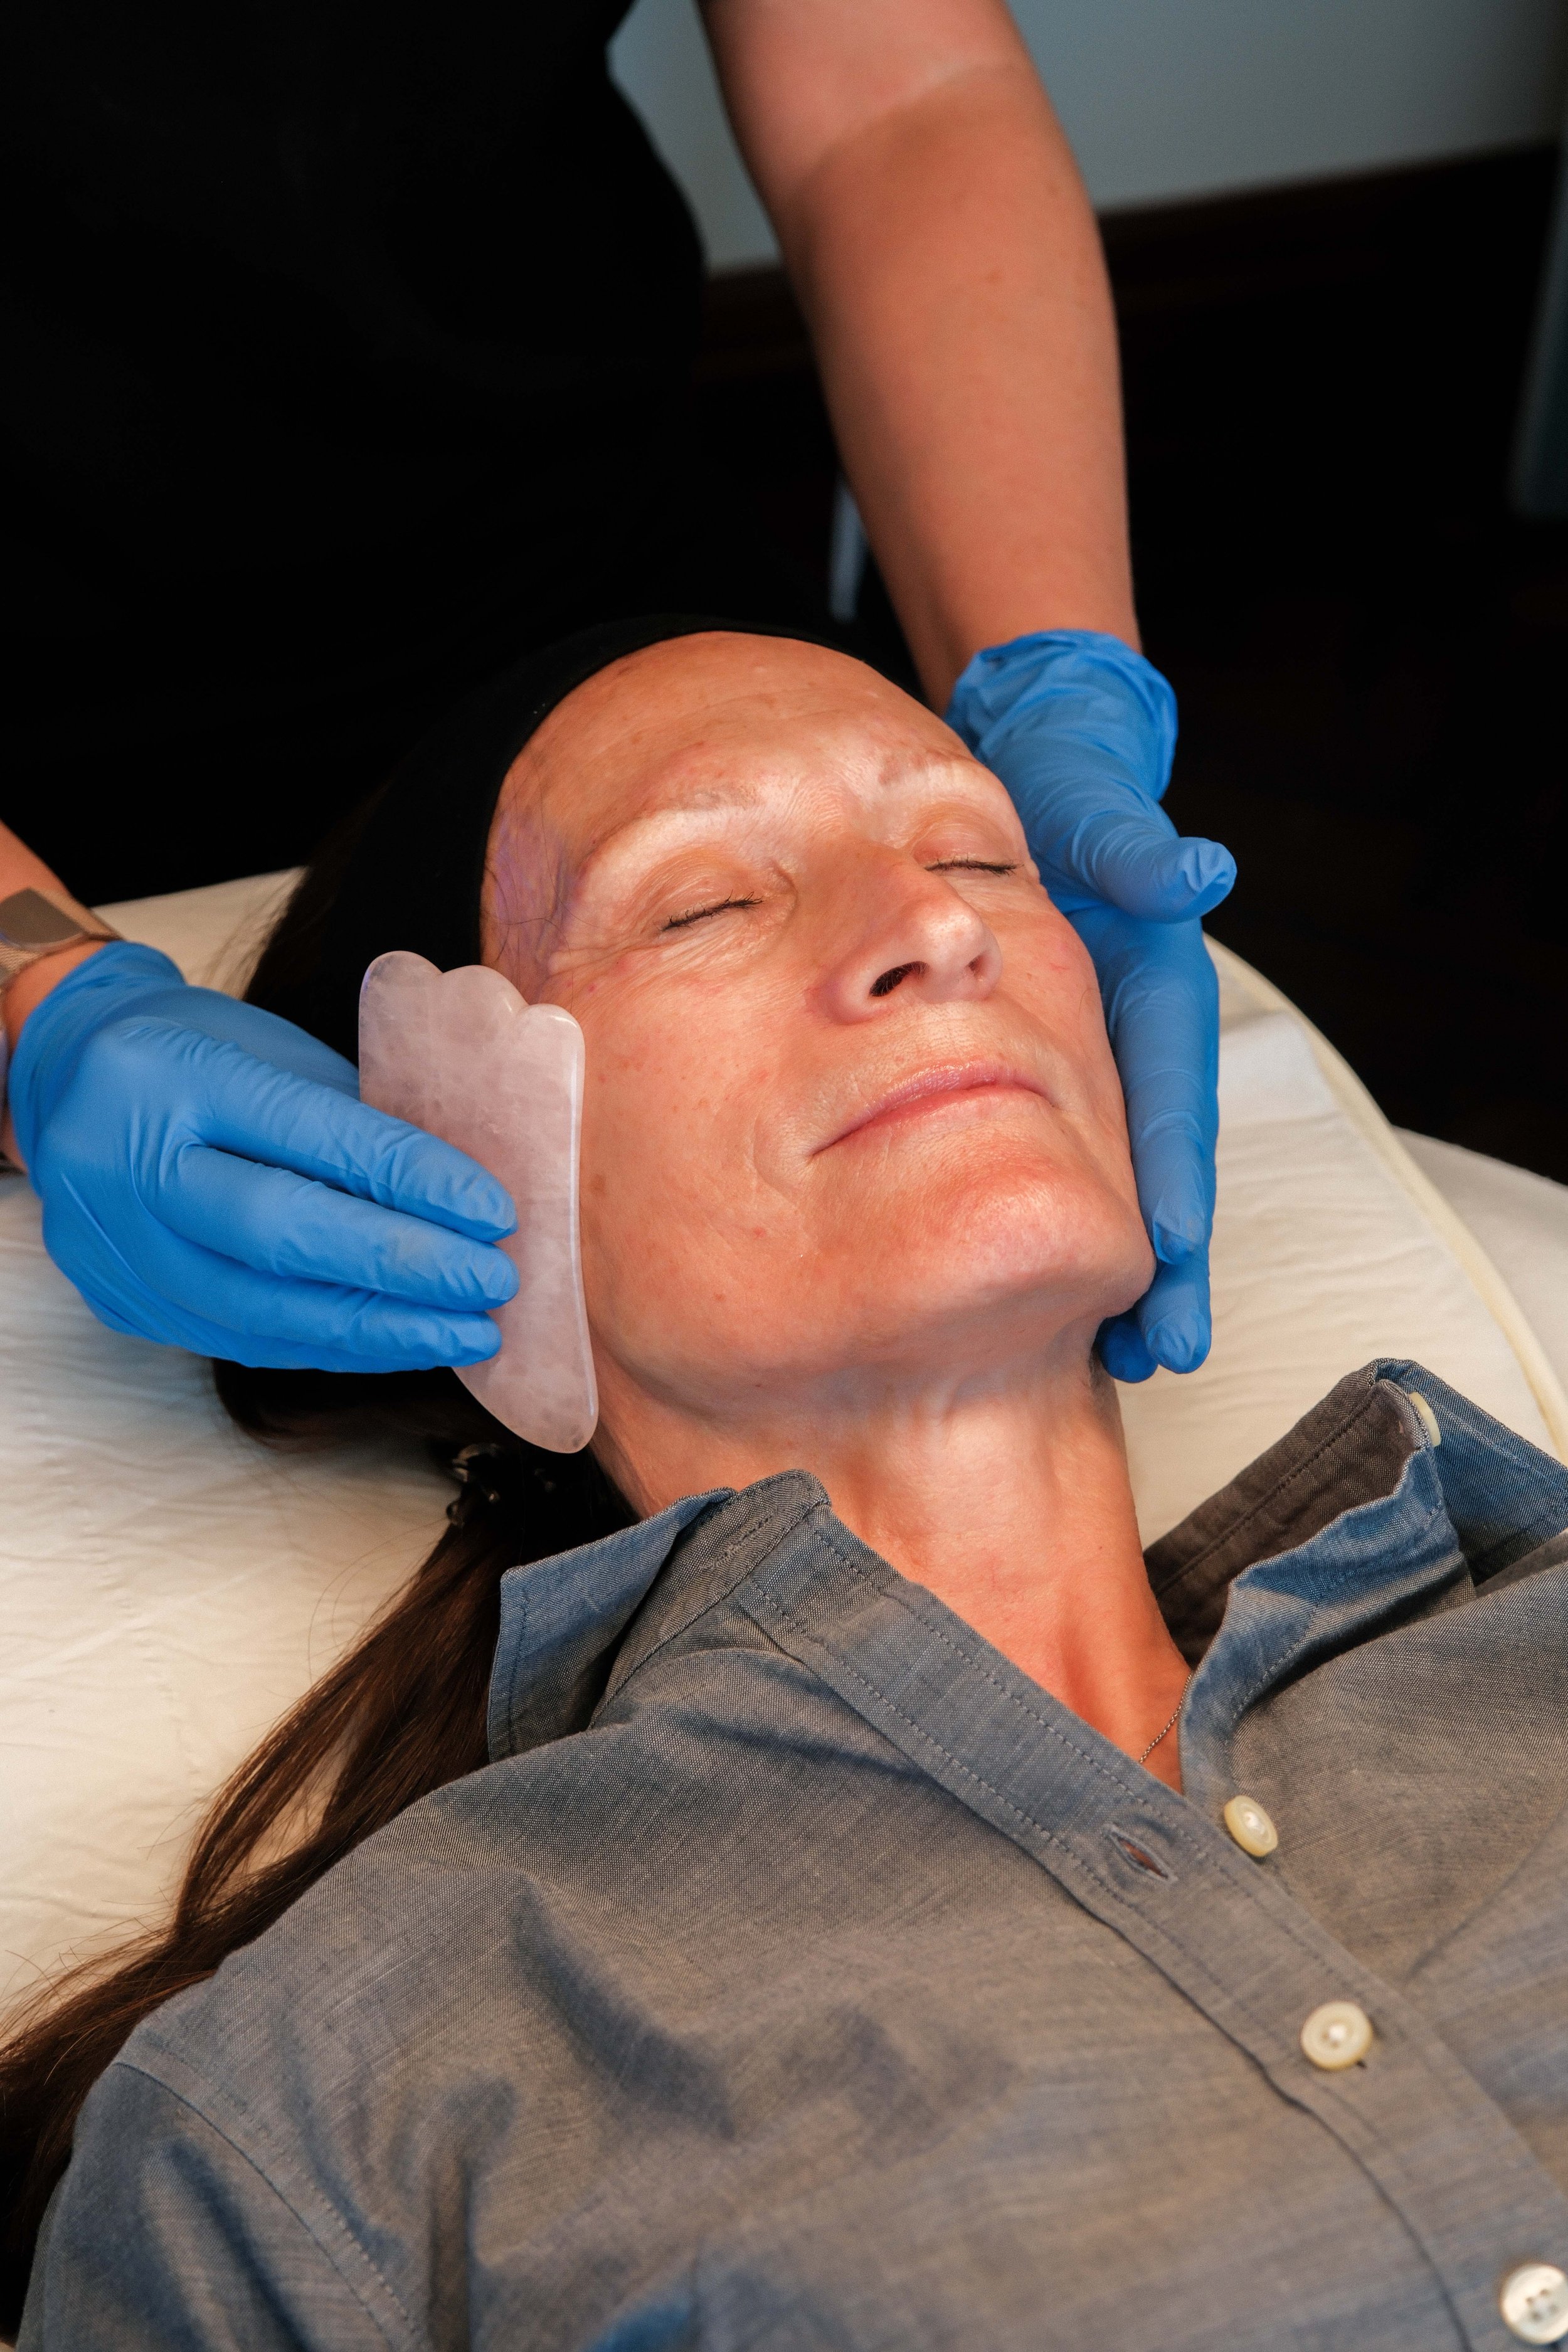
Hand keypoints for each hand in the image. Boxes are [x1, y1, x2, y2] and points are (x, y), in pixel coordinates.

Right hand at [6, 943, 518, 1371]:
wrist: (72, 1078)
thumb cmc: (198, 1053)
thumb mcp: (273, 1054)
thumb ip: (355, 1121)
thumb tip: (465, 1199)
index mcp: (172, 1072)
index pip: (309, 1136)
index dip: (411, 1180)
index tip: (496, 1213)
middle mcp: (124, 1159)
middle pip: (277, 1232)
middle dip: (401, 1266)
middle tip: (493, 1284)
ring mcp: (110, 1240)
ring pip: (258, 1309)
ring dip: (378, 1329)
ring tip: (468, 1332)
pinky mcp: (117, 1299)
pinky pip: (240, 1339)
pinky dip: (332, 1345)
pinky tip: (402, 1341)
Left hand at [946, 630, 1233, 1380]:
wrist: (1035, 783)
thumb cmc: (1068, 795)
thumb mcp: (1097, 812)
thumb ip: (1139, 847)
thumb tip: (1199, 871)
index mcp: (1160, 996)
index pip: (1170, 1097)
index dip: (1173, 1176)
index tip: (1173, 1248)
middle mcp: (1139, 1047)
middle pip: (1161, 1171)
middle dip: (1168, 1266)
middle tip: (1157, 1352)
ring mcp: (1099, 1071)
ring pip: (1116, 1188)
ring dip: (1126, 1276)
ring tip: (1121, 1363)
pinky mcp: (1055, 1081)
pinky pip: (1065, 1170)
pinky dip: (1067, 1237)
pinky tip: (1050, 1310)